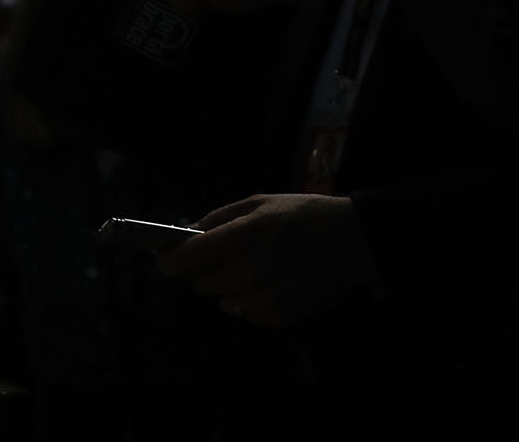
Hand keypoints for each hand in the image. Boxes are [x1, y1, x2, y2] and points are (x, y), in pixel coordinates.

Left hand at [156, 193, 379, 328]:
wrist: (353, 240)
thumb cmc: (302, 214)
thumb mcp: (258, 203)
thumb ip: (218, 218)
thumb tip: (186, 233)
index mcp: (240, 236)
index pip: (186, 258)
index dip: (170, 260)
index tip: (165, 260)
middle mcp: (248, 270)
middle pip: (202, 283)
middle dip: (206, 270)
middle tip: (227, 256)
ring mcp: (265, 297)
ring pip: (224, 302)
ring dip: (230, 288)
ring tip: (256, 269)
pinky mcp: (281, 317)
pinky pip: (248, 315)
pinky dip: (252, 302)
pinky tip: (273, 283)